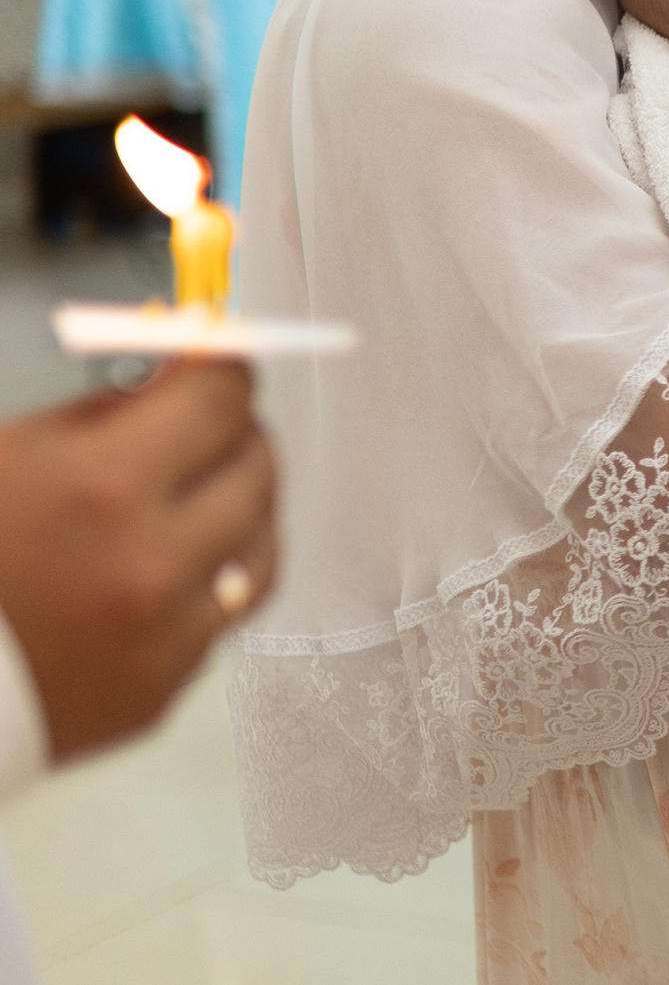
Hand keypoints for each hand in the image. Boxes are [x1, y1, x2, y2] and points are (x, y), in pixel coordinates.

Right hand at [0, 361, 274, 758]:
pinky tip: (170, 569)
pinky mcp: (161, 688)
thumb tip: (173, 377)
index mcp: (102, 487)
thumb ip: (97, 413)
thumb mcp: (4, 456)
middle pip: (255, 467)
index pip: (220, 399)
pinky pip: (225, 613)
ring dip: (241, 508)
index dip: (224, 369)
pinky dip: (209, 580)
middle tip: (207, 429)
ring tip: (203, 496)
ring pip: (261, 543)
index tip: (219, 362)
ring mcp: (163, 634)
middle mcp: (150, 562)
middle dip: (235, 435)